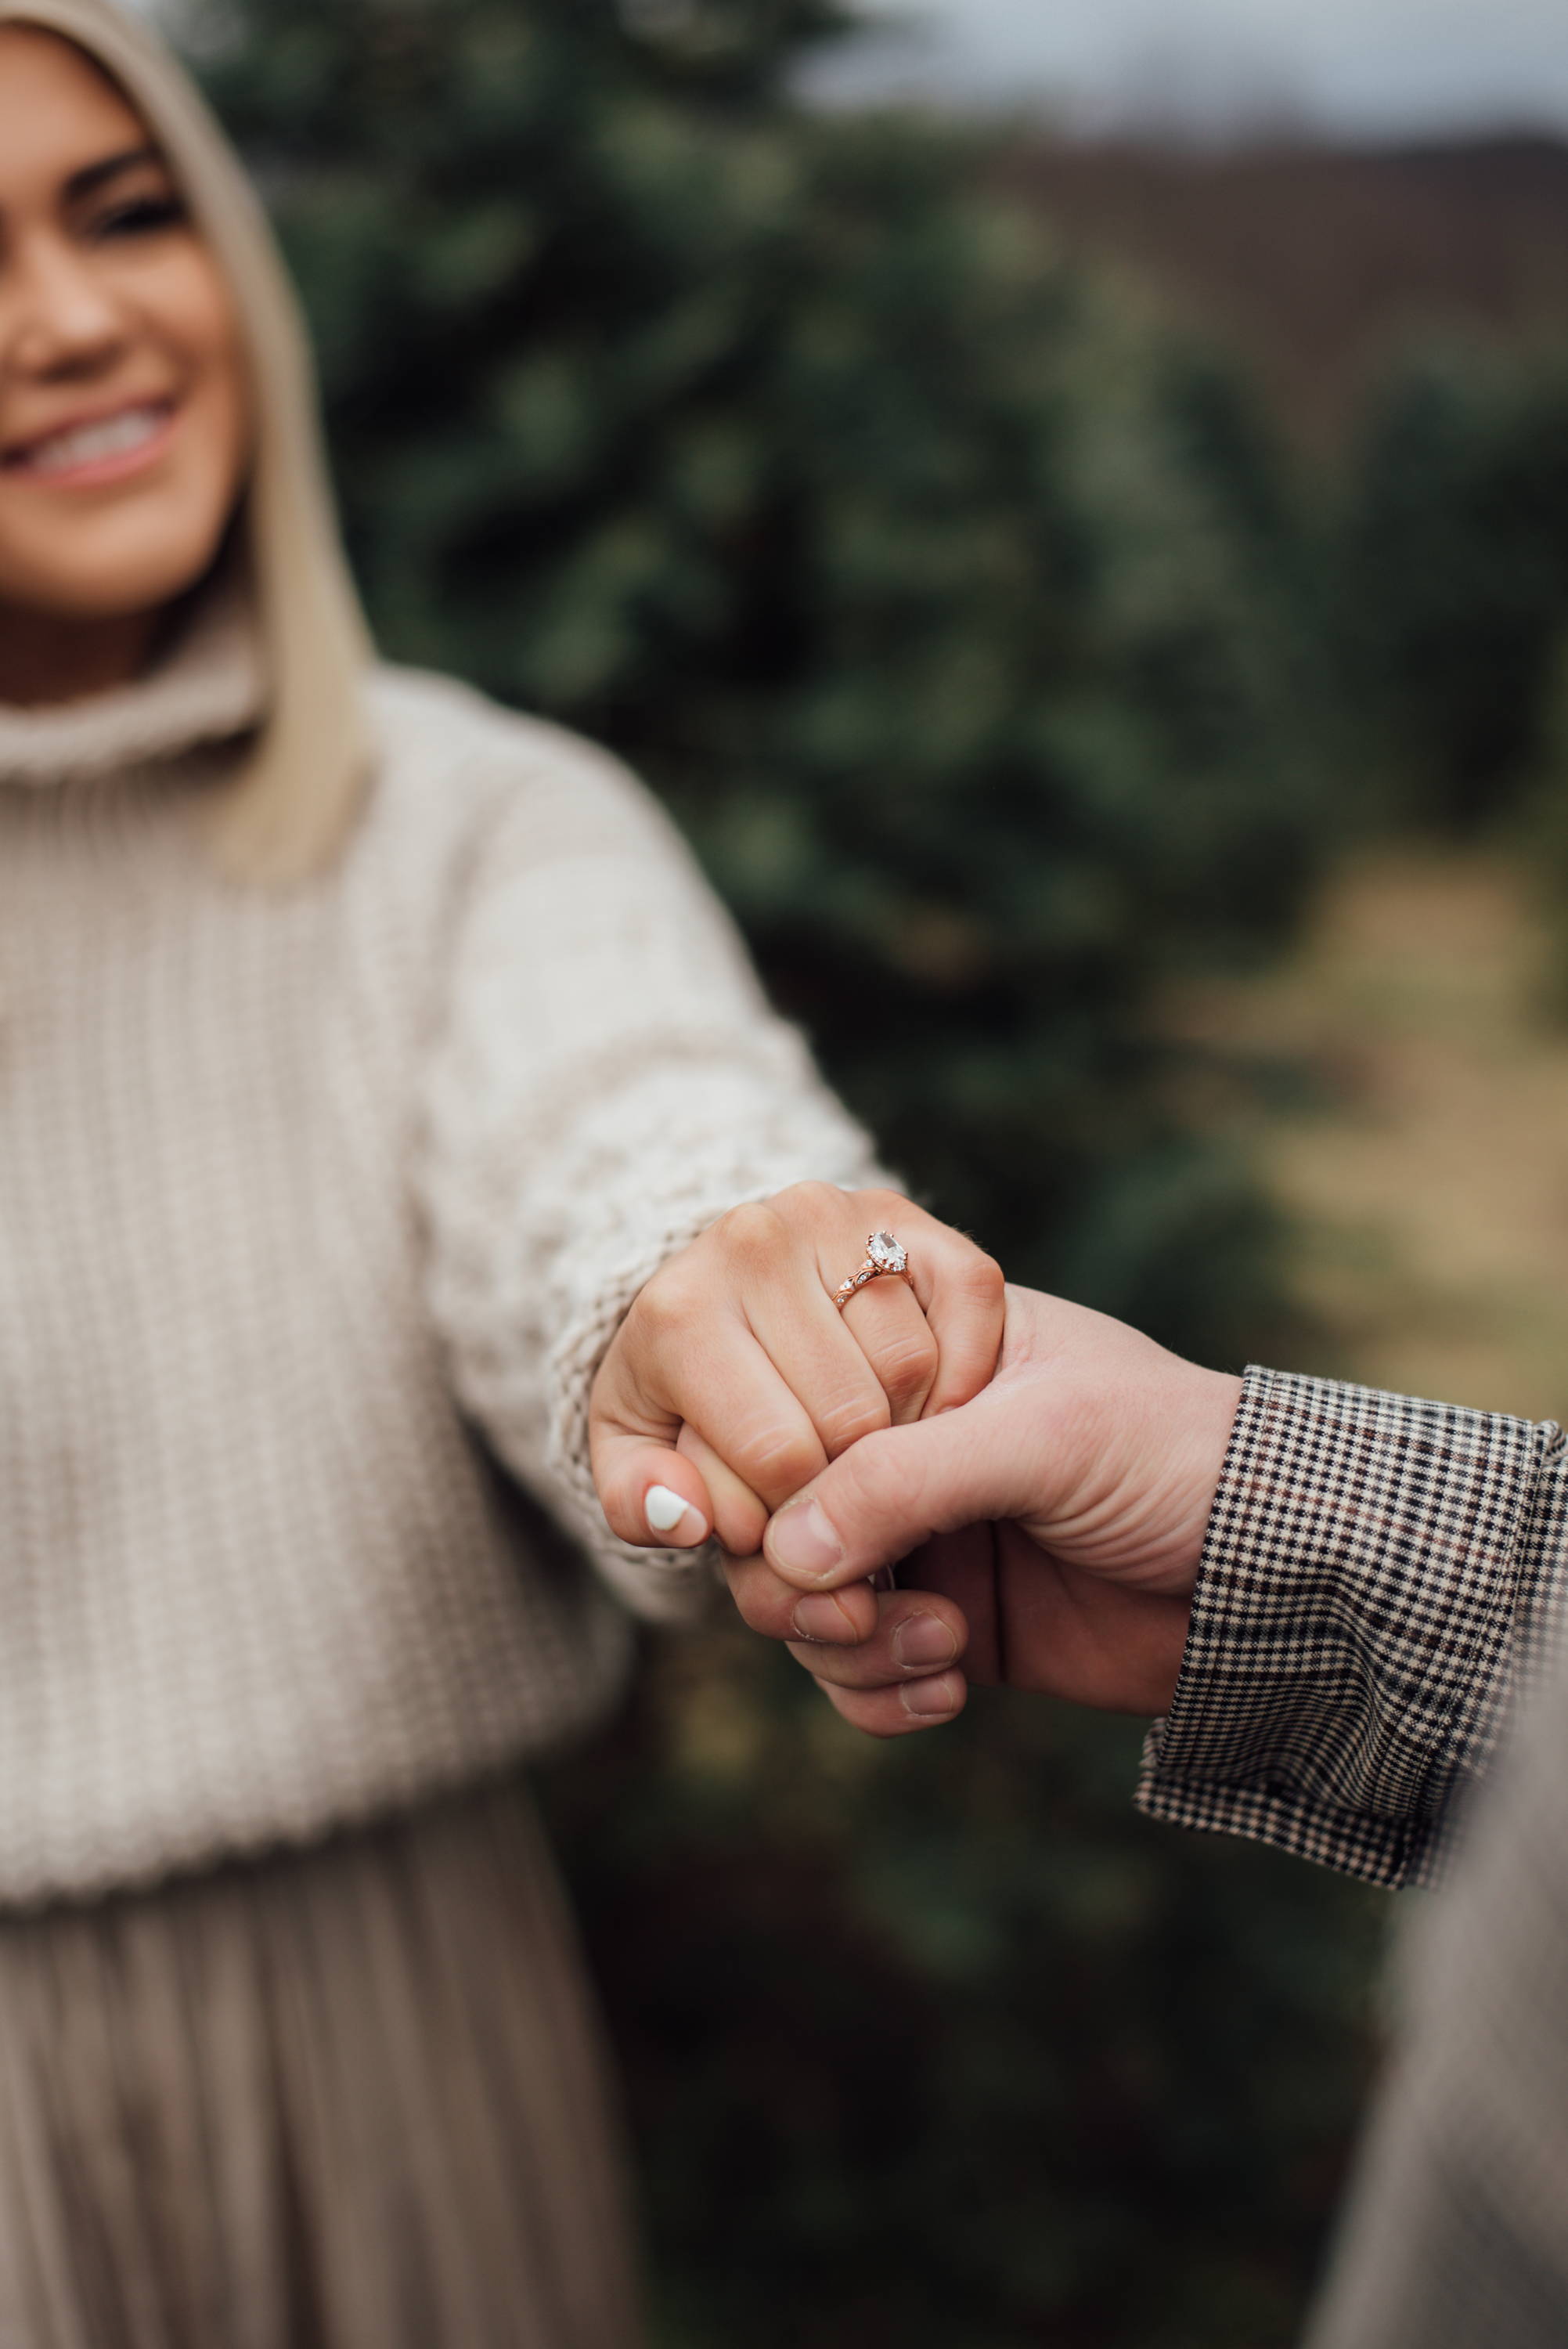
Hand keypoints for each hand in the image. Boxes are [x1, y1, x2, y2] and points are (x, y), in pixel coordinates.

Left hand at [590, 1184, 1005, 1557]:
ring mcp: (838, 1216)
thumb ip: (643, 1506)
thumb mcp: (640, 1461)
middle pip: (851, 1416)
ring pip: (913, 1367)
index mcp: (678, 1310)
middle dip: (853, 1480)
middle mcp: (753, 1241)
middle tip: (834, 1490)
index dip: (795, 1521)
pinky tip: (924, 1403)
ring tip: (870, 1444)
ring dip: (911, 1431)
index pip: (777, 1454)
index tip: (780, 1525)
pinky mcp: (908, 1214)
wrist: (720, 1299)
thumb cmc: (682, 1397)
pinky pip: (970, 1304)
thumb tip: (683, 1516)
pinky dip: (965, 1371)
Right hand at [721, 1284, 1241, 1731]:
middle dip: (799, 1580)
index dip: (768, 1474)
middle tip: (862, 1610)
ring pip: (799, 1603)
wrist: (1284, 1577)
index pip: (785, 1402)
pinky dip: (878, 1694)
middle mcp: (903, 1444)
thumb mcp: (1041, 1439)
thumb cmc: (1179, 1458)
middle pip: (770, 1514)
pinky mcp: (942, 1624)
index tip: (796, 1530)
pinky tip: (952, 1687)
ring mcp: (918, 1537)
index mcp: (919, 1355)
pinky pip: (852, 1672)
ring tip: (941, 1648)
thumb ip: (903, 1479)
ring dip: (848, 1644)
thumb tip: (779, 1549)